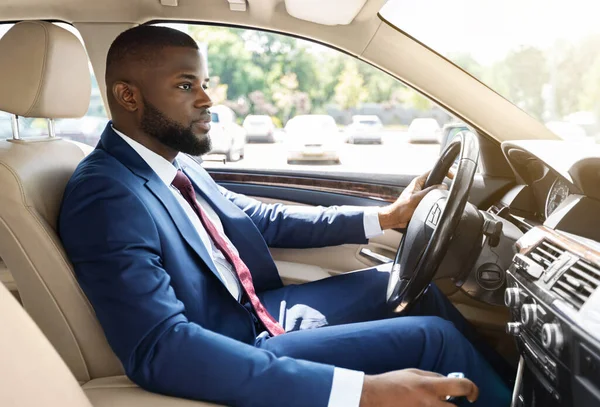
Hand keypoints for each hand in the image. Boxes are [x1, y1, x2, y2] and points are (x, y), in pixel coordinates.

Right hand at [359, 369, 478, 406]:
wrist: (372, 397)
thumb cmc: (391, 384)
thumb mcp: (413, 373)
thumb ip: (433, 377)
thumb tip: (448, 383)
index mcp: (429, 386)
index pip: (461, 386)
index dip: (472, 389)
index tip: (472, 395)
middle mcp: (430, 403)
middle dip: (455, 406)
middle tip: (448, 403)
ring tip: (435, 405)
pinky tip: (423, 406)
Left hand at [377, 171, 448, 229]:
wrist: (395, 219)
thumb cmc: (401, 209)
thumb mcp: (416, 198)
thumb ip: (430, 191)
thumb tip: (443, 186)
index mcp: (418, 181)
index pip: (433, 171)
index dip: (444, 171)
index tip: (453, 175)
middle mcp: (421, 186)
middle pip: (437, 181)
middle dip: (444, 184)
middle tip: (450, 189)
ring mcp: (423, 194)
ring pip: (436, 191)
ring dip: (440, 194)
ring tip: (444, 198)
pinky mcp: (423, 202)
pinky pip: (433, 199)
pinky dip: (437, 201)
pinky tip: (440, 204)